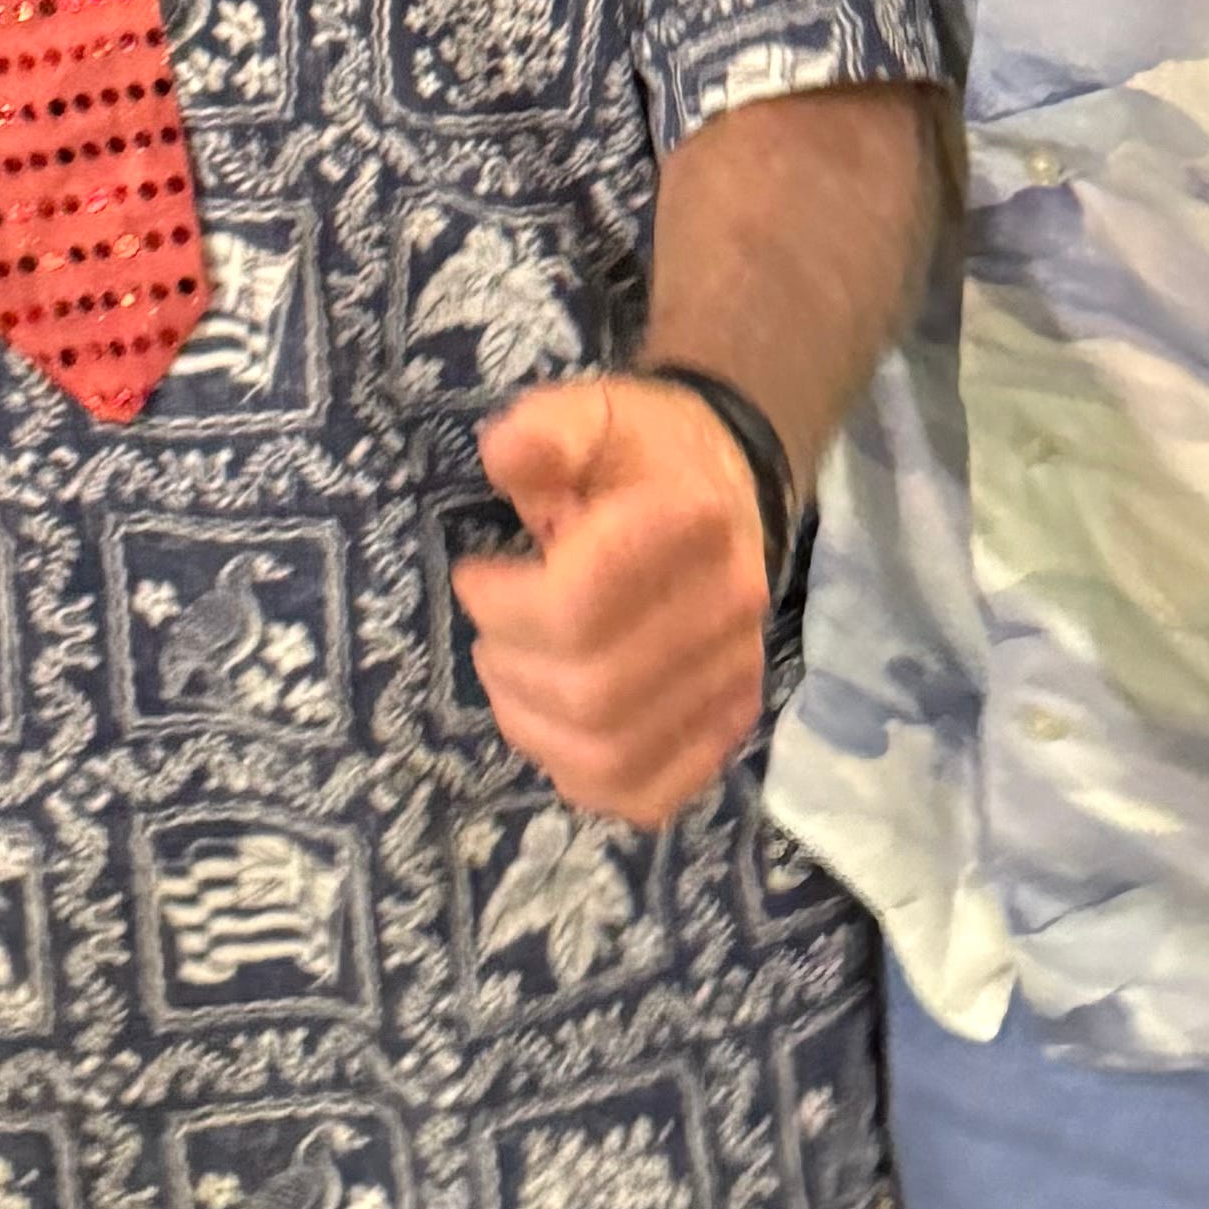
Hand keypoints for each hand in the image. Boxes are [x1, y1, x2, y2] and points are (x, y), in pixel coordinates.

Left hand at [451, 373, 774, 828]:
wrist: (722, 485)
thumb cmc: (638, 456)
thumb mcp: (593, 415)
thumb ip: (547, 429)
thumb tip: (505, 454)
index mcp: (692, 522)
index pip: (578, 605)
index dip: (503, 604)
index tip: (475, 576)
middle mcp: (728, 606)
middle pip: (591, 689)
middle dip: (510, 666)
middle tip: (491, 630)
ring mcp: (734, 674)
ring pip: (613, 752)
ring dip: (533, 726)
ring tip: (512, 675)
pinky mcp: (728, 723)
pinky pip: (649, 793)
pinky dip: (582, 777)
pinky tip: (554, 727)